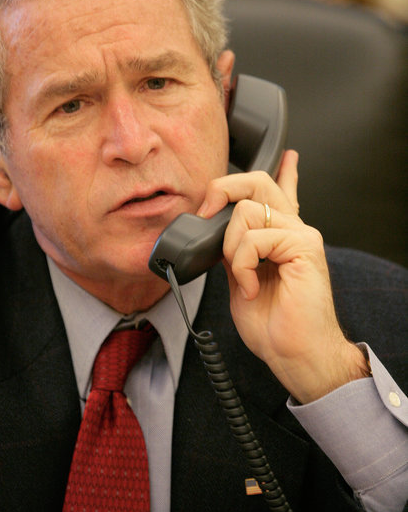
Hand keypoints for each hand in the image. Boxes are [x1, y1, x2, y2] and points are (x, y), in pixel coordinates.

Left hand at [197, 151, 368, 403]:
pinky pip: (255, 237)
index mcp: (281, 238)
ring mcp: (300, 235)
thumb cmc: (273, 325)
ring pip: (247, 209)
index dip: (285, 172)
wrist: (294, 352)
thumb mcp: (241, 280)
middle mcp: (293, 230)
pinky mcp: (303, 246)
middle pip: (257, 182)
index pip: (284, 193)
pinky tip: (251, 287)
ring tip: (241, 276)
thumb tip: (214, 233)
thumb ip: (234, 252)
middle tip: (207, 215)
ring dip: (229, 246)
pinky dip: (242, 264)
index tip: (288, 158)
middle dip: (222, 190)